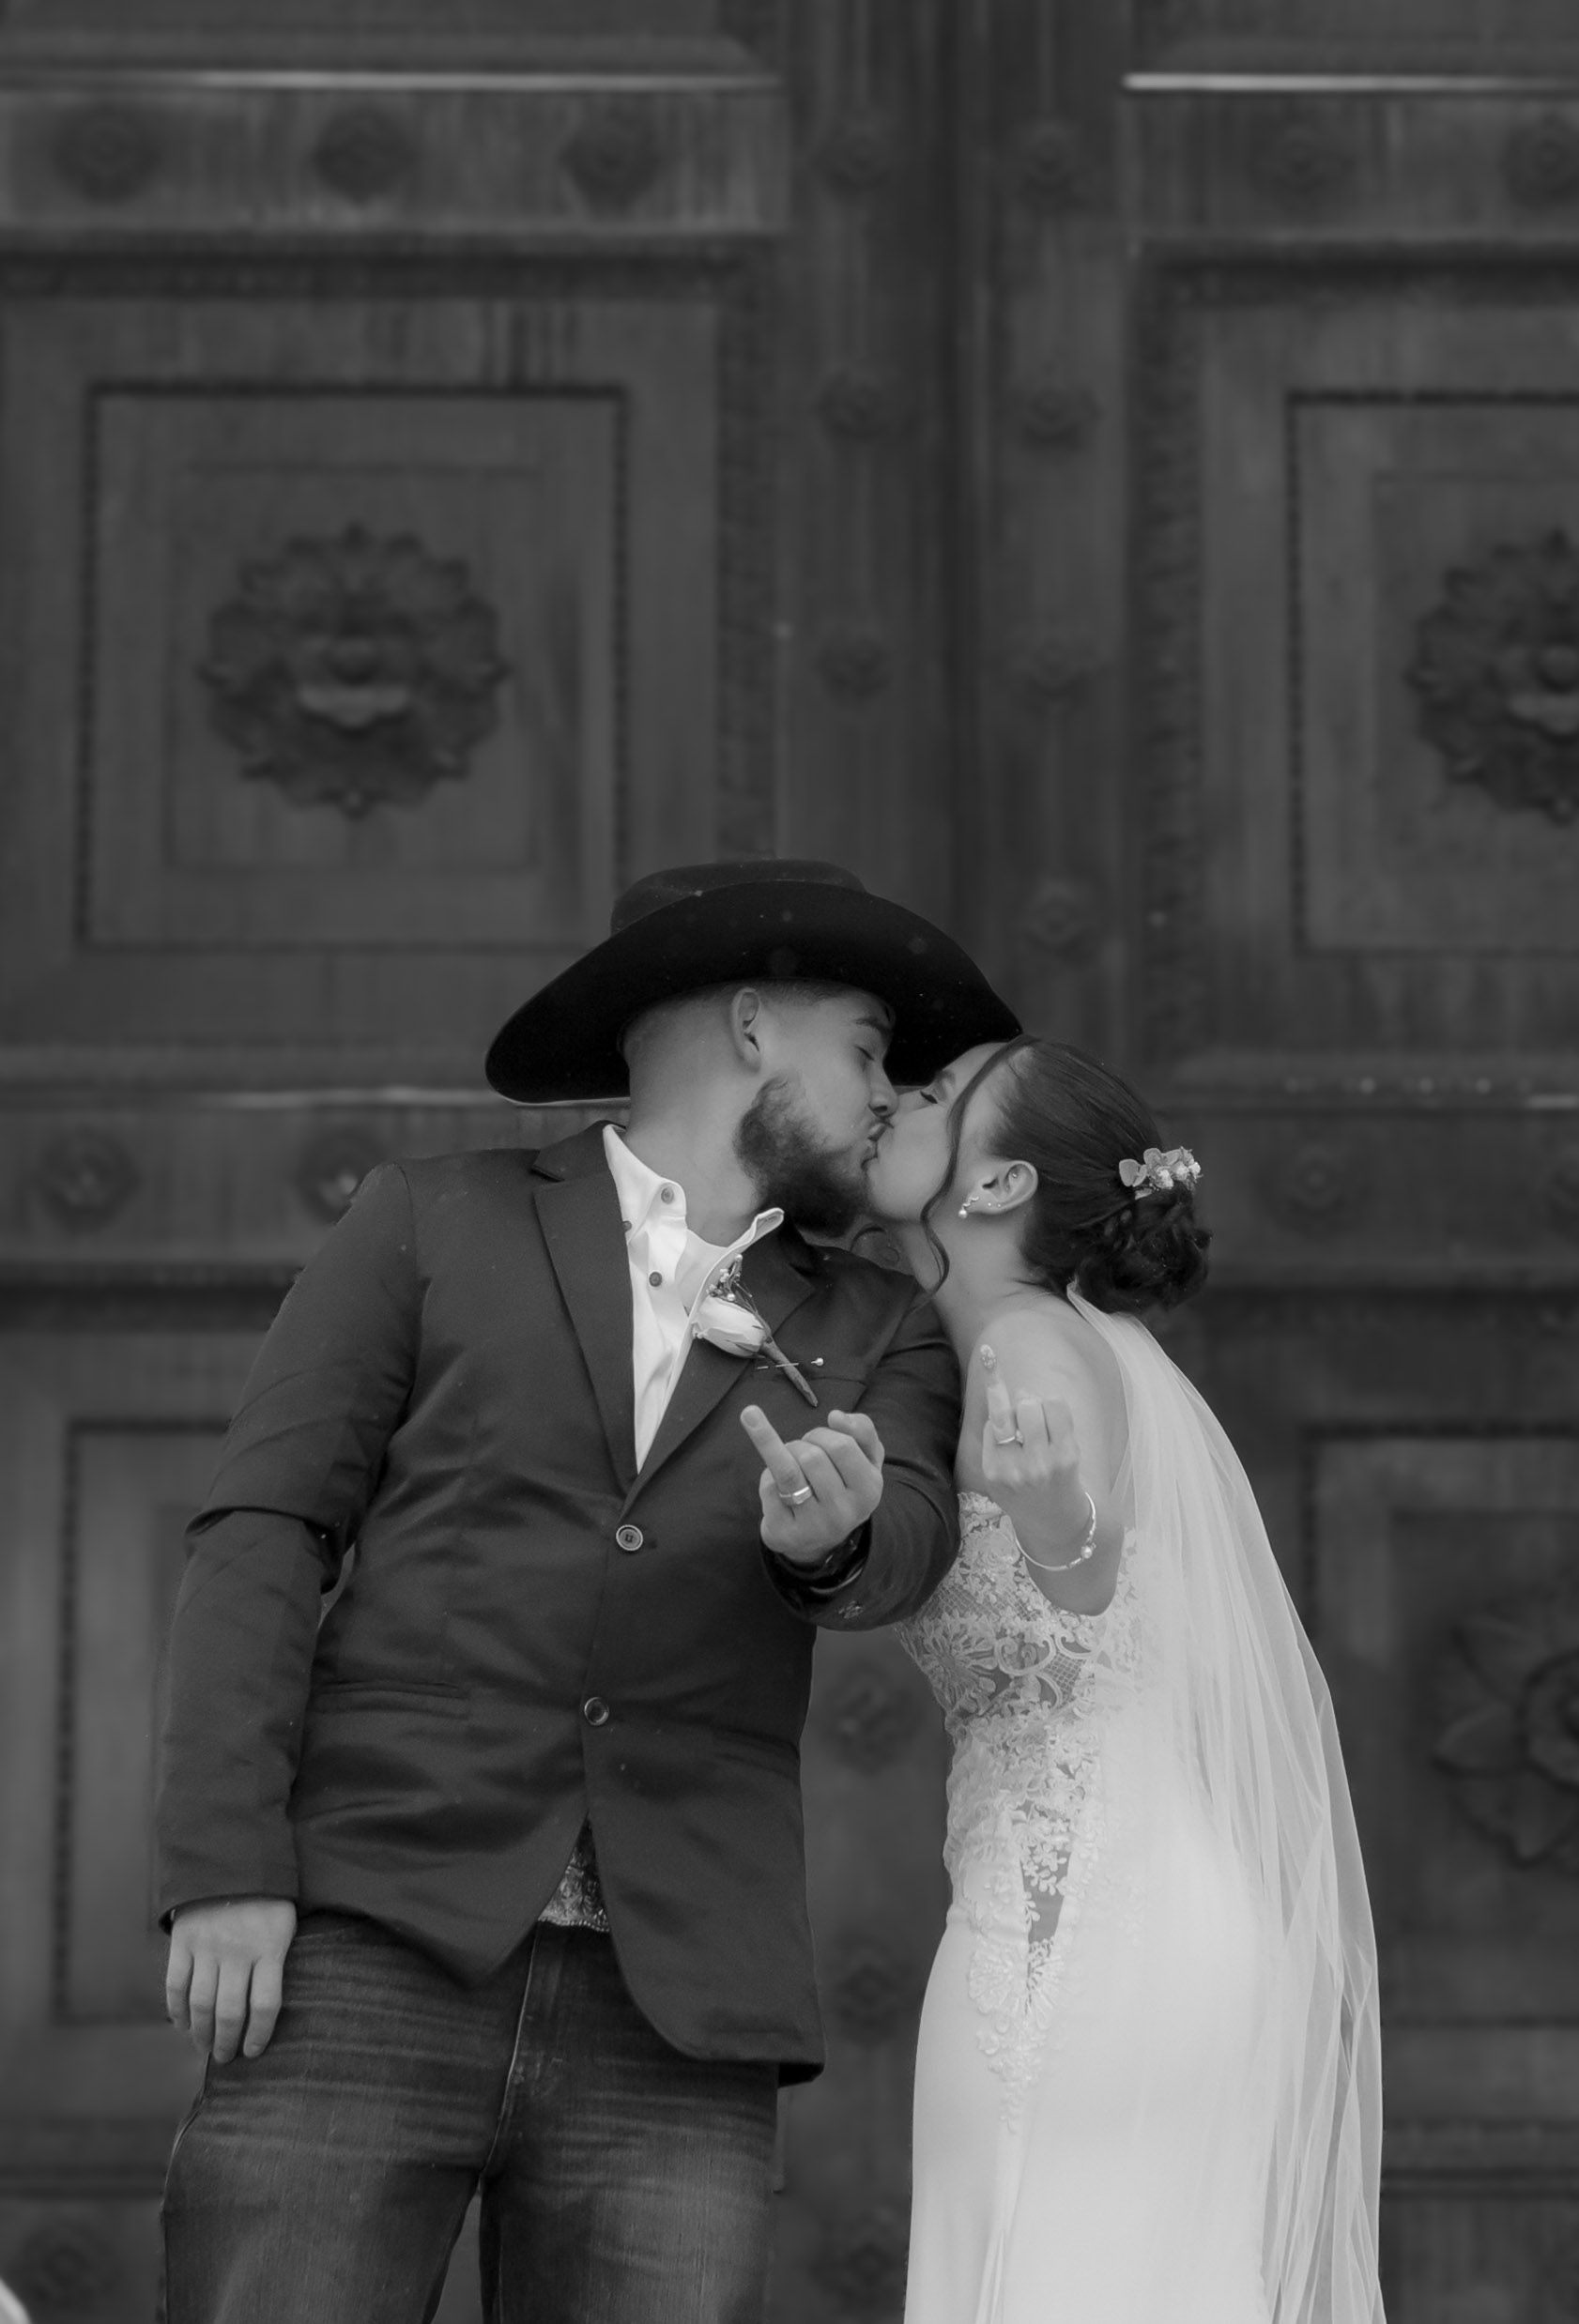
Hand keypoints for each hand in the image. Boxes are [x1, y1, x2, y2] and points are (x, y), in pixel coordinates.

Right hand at [166, 1896, 296, 2063]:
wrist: (233, 1859)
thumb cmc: (267, 1900)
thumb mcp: (285, 1925)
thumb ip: (277, 1962)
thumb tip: (267, 2009)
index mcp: (270, 1947)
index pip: (265, 2005)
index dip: (258, 2034)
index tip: (253, 2051)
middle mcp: (238, 1950)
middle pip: (230, 2011)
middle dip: (226, 2042)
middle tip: (225, 2058)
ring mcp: (208, 1946)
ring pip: (201, 2004)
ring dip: (201, 2033)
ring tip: (205, 2047)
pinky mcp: (183, 1940)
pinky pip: (176, 1984)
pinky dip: (177, 2009)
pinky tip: (183, 2024)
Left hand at [742, 1404, 884, 1567]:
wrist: (818, 1537)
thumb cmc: (842, 1484)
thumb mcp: (864, 1458)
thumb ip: (862, 1429)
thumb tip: (836, 1416)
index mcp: (869, 1491)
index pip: (841, 1445)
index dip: (822, 1433)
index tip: (815, 1438)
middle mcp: (844, 1513)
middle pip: (811, 1456)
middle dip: (800, 1443)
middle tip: (799, 1451)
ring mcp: (814, 1526)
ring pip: (788, 1471)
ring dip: (778, 1452)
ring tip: (779, 1452)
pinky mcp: (785, 1533)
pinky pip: (768, 1487)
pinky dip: (767, 1475)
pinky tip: (775, 1484)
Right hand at [979, 1344, 1090, 1554]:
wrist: (1057, 1527)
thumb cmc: (1025, 1493)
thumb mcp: (998, 1474)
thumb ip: (995, 1437)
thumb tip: (1009, 1390)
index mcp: (993, 1470)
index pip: (993, 1418)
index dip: (994, 1383)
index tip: (990, 1352)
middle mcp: (1015, 1468)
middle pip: (1017, 1407)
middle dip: (1023, 1404)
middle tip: (1028, 1421)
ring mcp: (1042, 1464)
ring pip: (1036, 1405)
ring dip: (1039, 1406)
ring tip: (1042, 1426)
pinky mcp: (1066, 1459)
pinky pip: (1059, 1410)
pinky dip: (1056, 1409)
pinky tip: (1057, 1427)